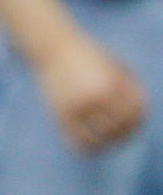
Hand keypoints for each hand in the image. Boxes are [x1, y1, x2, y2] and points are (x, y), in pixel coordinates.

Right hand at [33, 26, 146, 152]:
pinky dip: (88, 147)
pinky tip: (91, 144)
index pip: (137, 112)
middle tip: (123, 134)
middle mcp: (96, 96)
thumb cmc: (87, 55)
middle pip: (121, 127)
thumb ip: (131, 86)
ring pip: (101, 139)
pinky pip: (78, 140)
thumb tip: (142, 111)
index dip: (140, 120)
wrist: (52, 47)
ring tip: (109, 141)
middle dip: (126, 133)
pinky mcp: (60, 112)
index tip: (136, 123)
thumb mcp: (114, 65)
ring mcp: (77, 105)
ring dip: (108, 143)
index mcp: (113, 83)